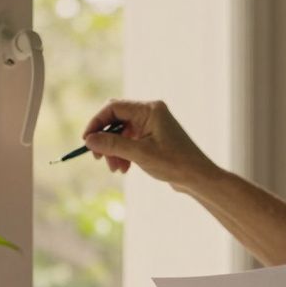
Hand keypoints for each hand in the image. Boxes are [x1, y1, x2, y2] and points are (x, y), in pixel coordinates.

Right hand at [81, 99, 218, 188]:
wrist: (198, 178)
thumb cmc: (175, 164)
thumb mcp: (140, 154)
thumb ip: (113, 145)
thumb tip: (89, 140)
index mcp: (150, 109)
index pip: (114, 108)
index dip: (97, 123)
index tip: (86, 141)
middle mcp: (151, 113)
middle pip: (116, 120)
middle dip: (106, 140)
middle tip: (99, 158)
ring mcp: (152, 125)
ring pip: (121, 133)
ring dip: (114, 150)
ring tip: (116, 169)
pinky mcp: (153, 137)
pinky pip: (130, 141)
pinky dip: (124, 154)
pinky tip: (125, 168)